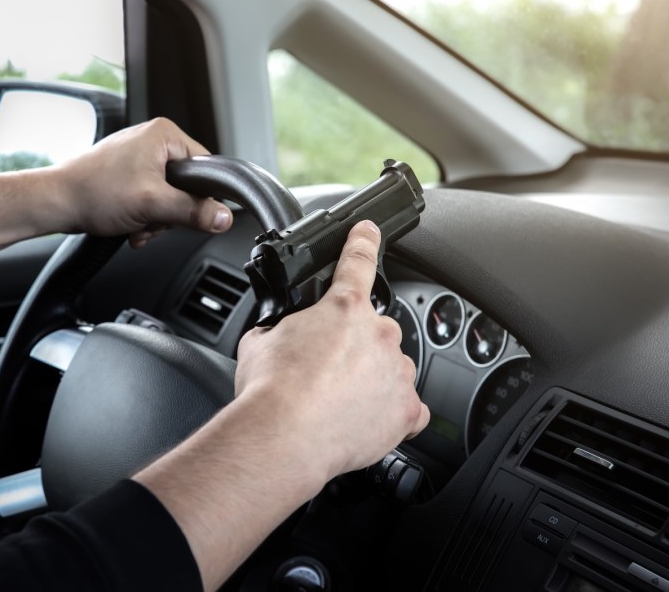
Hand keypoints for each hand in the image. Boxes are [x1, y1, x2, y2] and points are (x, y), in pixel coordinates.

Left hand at [51, 118, 232, 247]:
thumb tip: (223, 218)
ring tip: (137, 224)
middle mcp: (153, 140)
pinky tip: (131, 225)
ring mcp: (140, 156)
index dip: (199, 197)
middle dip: (170, 212)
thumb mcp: (153, 204)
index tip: (185, 214)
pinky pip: (152, 197)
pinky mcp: (129, 173)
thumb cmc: (94, 192)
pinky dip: (144, 216)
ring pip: (169, 196)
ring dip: (156, 219)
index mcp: (164, 134)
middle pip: (187, 187)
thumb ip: (193, 211)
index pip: (205, 168)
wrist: (57, 202)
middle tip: (151, 219)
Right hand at [234, 220, 429, 481]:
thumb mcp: (259, 341)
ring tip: (337, 403)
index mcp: (343, 309)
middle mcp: (379, 335)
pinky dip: (392, 412)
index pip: (357, 263)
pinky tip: (366, 421)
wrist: (283, 438)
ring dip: (372, 379)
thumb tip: (276, 333)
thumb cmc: (271, 392)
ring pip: (392, 368)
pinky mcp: (406, 411)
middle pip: (375, 331)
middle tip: (324, 372)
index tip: (369, 231)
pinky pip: (409, 408)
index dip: (363, 242)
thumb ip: (278, 327)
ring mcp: (396, 373)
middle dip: (353, 348)